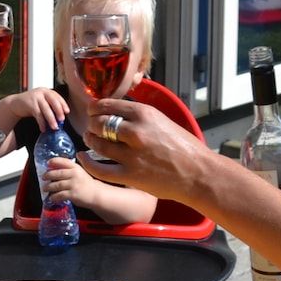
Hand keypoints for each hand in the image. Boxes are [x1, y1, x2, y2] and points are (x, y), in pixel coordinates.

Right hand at [22, 86, 69, 130]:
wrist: (15, 104)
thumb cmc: (31, 105)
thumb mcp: (41, 102)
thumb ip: (50, 107)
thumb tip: (60, 119)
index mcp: (47, 91)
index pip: (57, 97)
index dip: (63, 104)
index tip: (67, 112)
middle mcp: (42, 92)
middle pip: (53, 101)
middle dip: (59, 111)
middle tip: (62, 120)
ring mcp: (35, 97)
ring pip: (46, 109)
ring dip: (51, 119)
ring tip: (54, 127)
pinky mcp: (30, 104)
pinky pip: (38, 114)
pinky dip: (41, 122)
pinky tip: (43, 128)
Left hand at [42, 156, 97, 207]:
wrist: (96, 194)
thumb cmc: (86, 184)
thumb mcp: (80, 172)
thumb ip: (69, 170)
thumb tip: (54, 169)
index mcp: (76, 167)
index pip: (63, 161)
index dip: (54, 161)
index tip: (48, 163)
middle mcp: (74, 174)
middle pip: (57, 173)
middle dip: (48, 175)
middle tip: (43, 177)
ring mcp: (73, 184)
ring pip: (56, 185)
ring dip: (48, 187)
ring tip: (45, 188)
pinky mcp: (72, 194)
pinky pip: (59, 195)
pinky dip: (54, 197)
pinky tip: (52, 198)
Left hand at [80, 100, 211, 203]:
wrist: (198, 173)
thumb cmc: (184, 147)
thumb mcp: (163, 120)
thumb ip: (140, 116)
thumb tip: (118, 110)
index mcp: (144, 114)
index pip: (108, 105)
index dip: (95, 108)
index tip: (92, 110)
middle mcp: (136, 131)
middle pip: (99, 123)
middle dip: (92, 124)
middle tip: (91, 126)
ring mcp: (131, 154)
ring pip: (97, 143)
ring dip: (90, 140)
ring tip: (89, 139)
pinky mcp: (129, 175)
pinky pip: (99, 168)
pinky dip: (87, 162)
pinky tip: (83, 158)